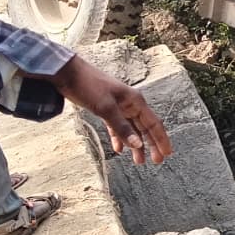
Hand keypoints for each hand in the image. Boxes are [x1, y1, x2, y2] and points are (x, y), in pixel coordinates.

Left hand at [50, 56, 171, 164]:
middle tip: (156, 161)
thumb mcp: (106, 108)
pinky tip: (119, 149)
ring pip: (132, 129)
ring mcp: (119, 107)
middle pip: (145, 128)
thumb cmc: (89, 86)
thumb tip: (138, 145)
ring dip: (136, 144)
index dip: (161, 139)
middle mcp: (131, 104)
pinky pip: (118, 127)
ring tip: (138, 161)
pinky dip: (120, 137)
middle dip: (152, 144)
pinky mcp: (107, 109)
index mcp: (135, 102)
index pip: (154, 124)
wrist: (68, 74)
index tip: (167, 154)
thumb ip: (122, 128)